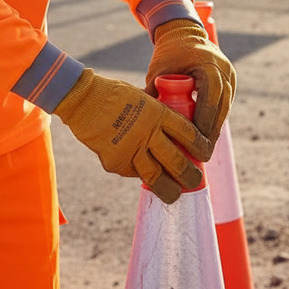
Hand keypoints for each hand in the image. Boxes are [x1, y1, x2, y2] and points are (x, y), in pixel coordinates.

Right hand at [54, 69, 211, 203]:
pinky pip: (134, 174)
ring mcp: (132, 150)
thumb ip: (156, 114)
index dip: (202, 148)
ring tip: (176, 194)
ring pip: (158, 178)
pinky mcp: (117, 163)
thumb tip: (172, 129)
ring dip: (171, 189)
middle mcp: (148, 134)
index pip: (190, 135)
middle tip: (196, 181)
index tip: (205, 154)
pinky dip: (140, 176)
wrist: (83, 100)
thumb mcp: (142, 98)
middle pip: (178, 163)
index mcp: (158, 113)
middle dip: (190, 176)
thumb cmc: (114, 94)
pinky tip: (144, 175)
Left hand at [145, 19, 235, 144]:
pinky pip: (224, 104)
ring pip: (225, 109)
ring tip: (204, 152)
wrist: (183, 31)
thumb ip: (152, 91)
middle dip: (211, 134)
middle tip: (203, 156)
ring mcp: (229, 75)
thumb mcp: (159, 69)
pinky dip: (215, 119)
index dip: (205, 125)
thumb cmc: (169, 51)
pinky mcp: (229, 80)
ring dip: (215, 129)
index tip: (197, 145)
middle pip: (221, 109)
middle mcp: (224, 71)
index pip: (210, 100)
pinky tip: (207, 136)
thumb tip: (141, 121)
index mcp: (208, 65)